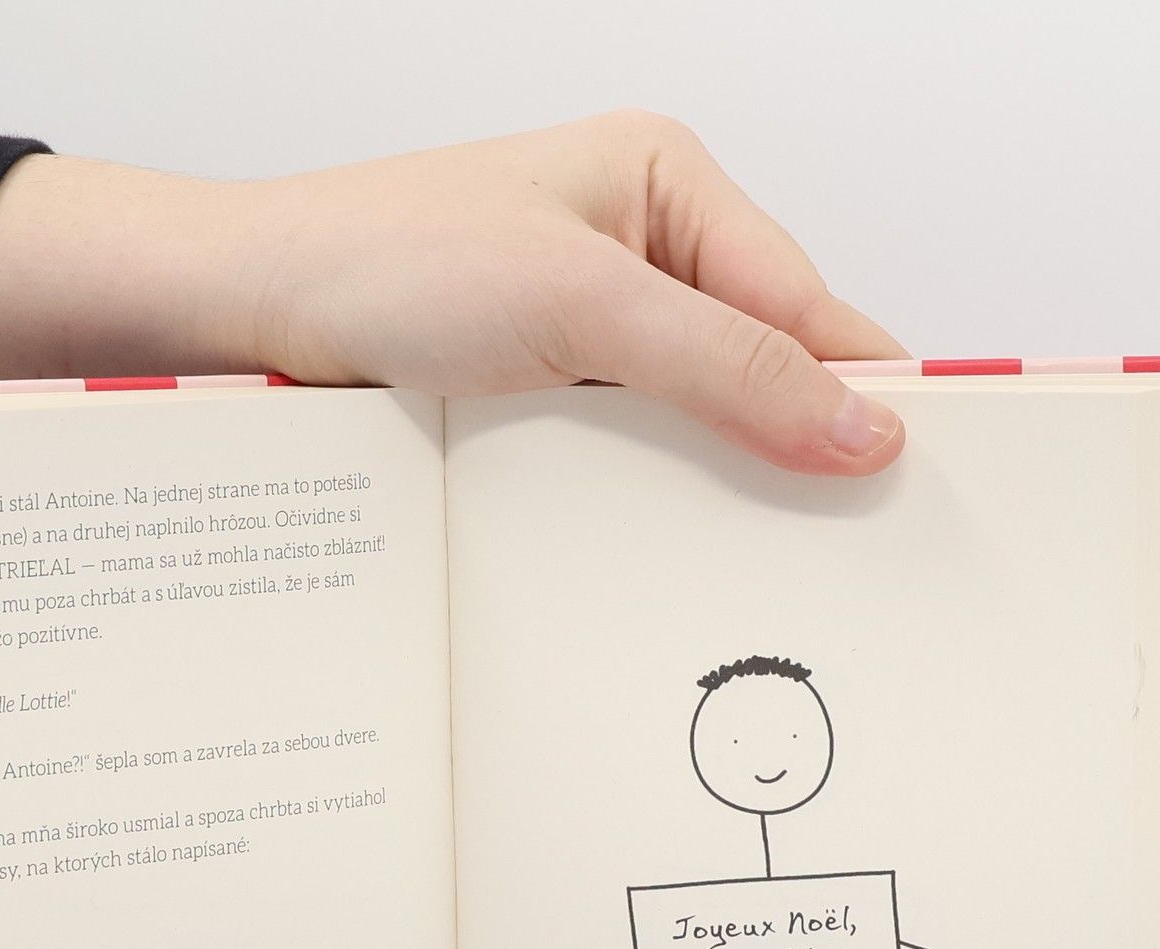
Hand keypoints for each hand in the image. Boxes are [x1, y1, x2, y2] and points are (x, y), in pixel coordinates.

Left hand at [0, 110, 906, 475]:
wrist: (243, 312)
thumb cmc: (383, 261)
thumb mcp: (583, 306)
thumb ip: (729, 365)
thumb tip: (861, 423)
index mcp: (666, 184)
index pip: (805, 301)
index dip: (860, 390)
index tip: (916, 475)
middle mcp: (635, 252)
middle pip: (760, 365)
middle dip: (789, 445)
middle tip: (837, 542)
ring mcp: (587, 331)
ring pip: (697, 421)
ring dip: (713, 484)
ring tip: (749, 554)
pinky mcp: (541, 398)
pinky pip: (629, 457)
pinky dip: (647, 500)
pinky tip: (659, 545)